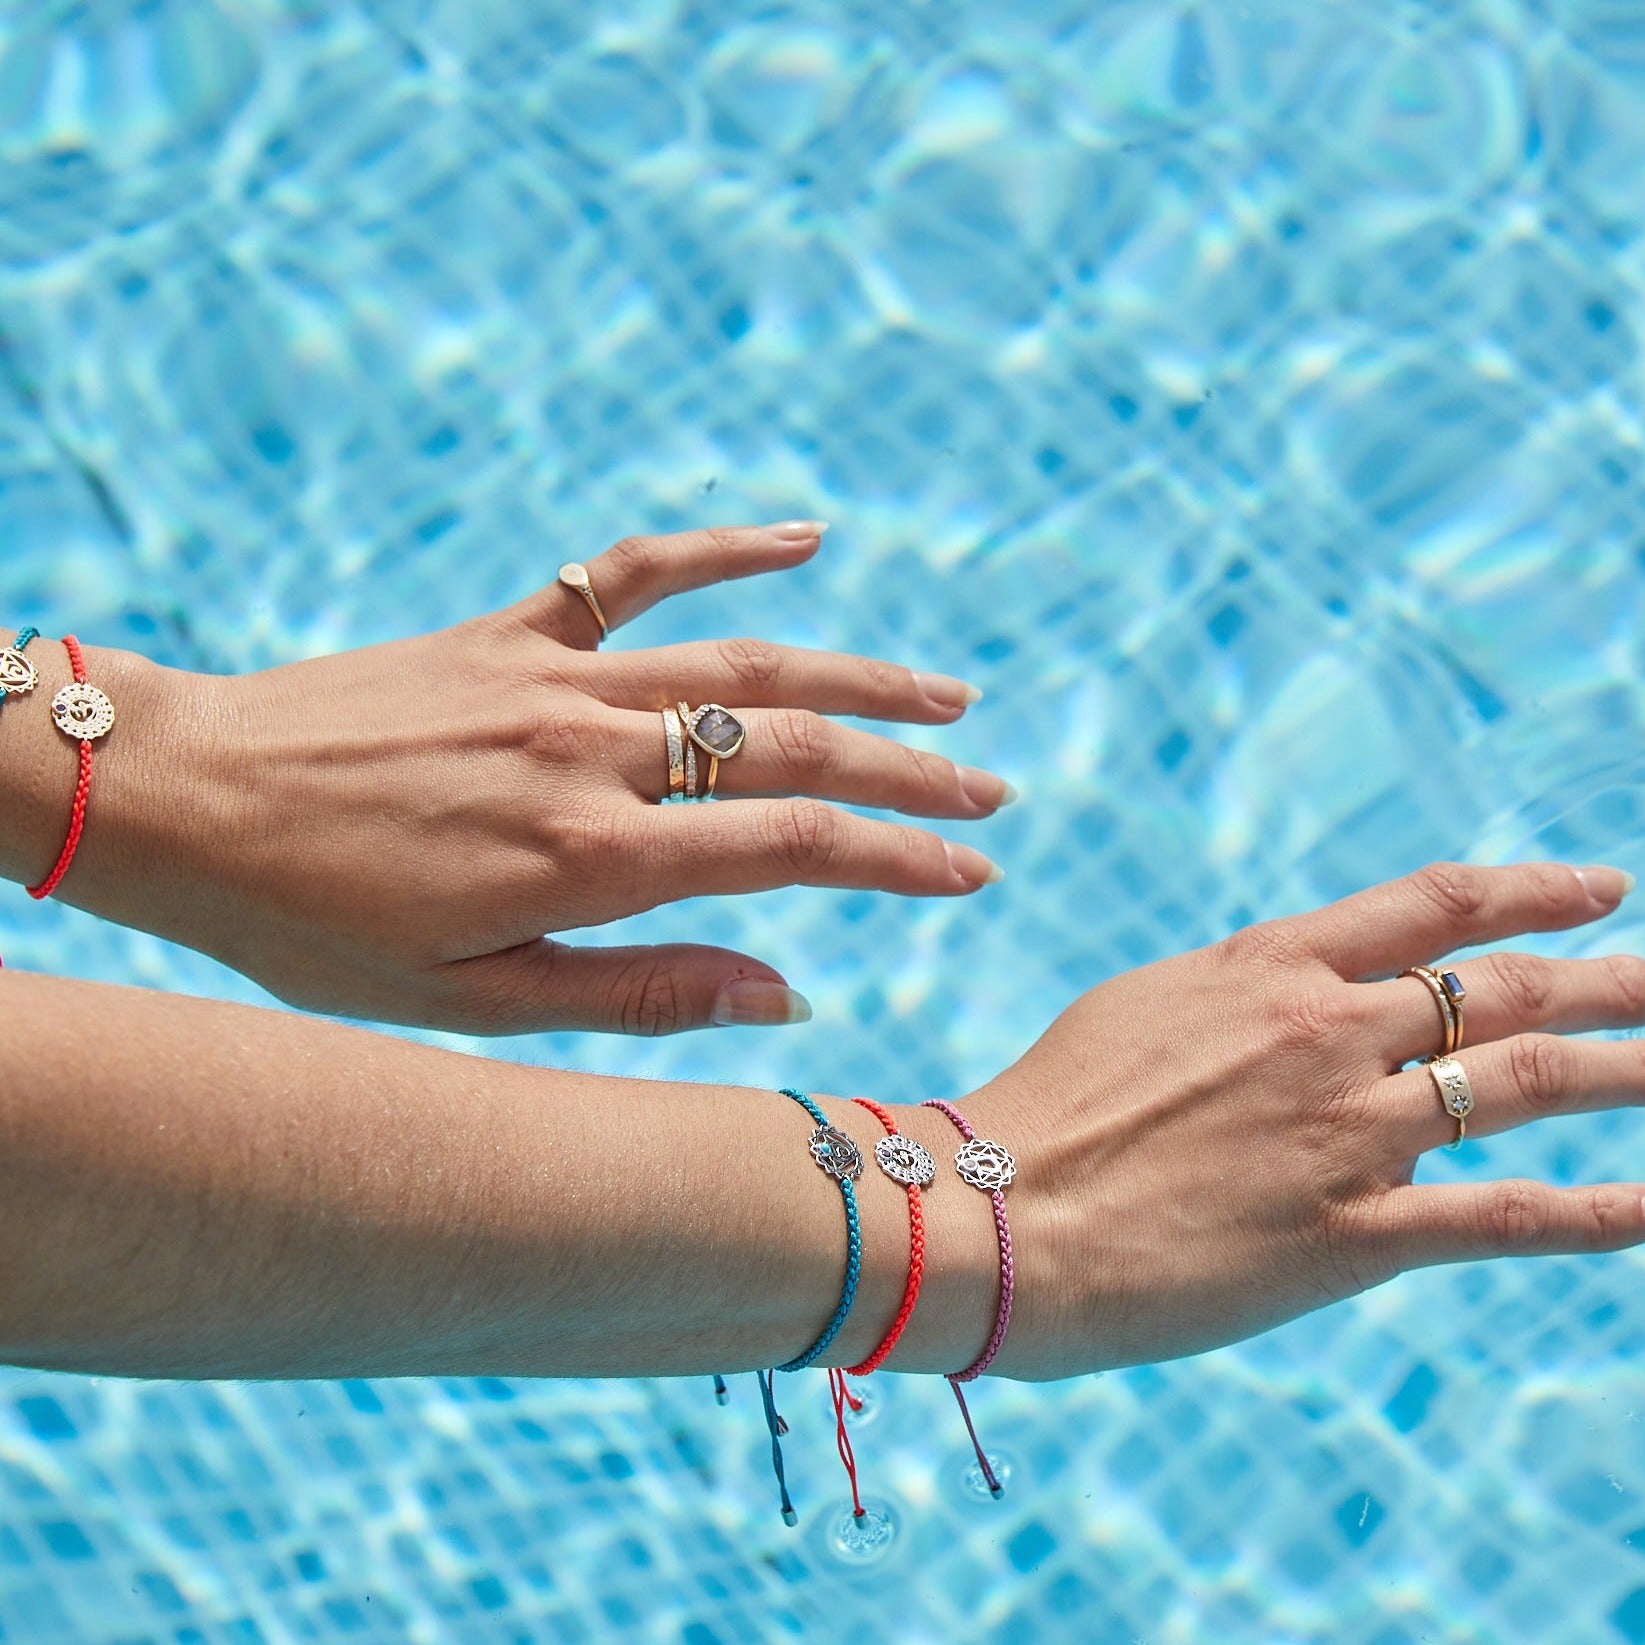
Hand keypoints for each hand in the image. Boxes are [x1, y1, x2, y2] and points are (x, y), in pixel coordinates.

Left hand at [57, 523, 1011, 1033]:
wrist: (185, 801)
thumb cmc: (317, 926)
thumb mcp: (475, 1001)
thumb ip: (641, 990)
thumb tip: (783, 989)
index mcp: (591, 858)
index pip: (791, 846)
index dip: (898, 855)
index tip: (974, 866)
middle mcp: (593, 754)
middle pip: (792, 744)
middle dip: (909, 769)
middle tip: (993, 789)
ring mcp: (556, 678)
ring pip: (741, 660)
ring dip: (858, 672)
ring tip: (947, 693)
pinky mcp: (512, 629)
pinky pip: (635, 572)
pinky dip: (723, 548)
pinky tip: (804, 537)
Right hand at [951, 861, 1644, 1379]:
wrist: (998, 1210)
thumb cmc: (1047, 1103)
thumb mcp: (1145, 1009)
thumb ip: (1241, 1003)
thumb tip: (1312, 1023)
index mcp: (1270, 967)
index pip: (1434, 907)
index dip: (1529, 890)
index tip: (1597, 888)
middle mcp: (1329, 1032)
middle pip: (1507, 989)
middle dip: (1612, 976)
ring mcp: (1349, 1131)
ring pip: (1531, 1083)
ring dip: (1631, 1067)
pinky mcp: (1353, 1235)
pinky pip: (1505, 1217)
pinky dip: (1598, 1213)